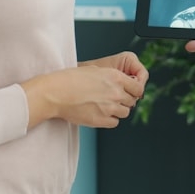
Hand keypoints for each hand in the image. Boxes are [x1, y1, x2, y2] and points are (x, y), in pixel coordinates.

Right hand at [21, 55, 146, 128]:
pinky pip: (114, 123)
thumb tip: (122, 83)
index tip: (130, 92)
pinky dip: (110, 119)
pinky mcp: (101, 120)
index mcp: (115, 77)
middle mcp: (115, 92)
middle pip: (132, 101)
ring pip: (125, 112)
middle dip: (126, 100)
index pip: (138, 88)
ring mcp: (109, 107)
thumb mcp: (95, 70)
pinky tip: (101, 113)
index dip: (135, 91)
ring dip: (118, 110)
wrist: (56, 92)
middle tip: (115, 99)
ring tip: (105, 106)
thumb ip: (112, 77)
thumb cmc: (71, 79)